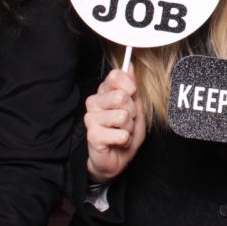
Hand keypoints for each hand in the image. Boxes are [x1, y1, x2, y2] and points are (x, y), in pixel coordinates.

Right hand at [85, 68, 146, 182]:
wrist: (117, 159)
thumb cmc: (125, 132)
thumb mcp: (135, 107)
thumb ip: (132, 87)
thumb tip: (130, 66)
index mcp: (104, 92)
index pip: (116, 75)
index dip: (130, 86)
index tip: (132, 96)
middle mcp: (94, 102)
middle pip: (121, 96)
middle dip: (132, 111)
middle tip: (127, 120)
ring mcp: (91, 118)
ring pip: (123, 116)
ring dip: (129, 127)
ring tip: (122, 131)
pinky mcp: (93, 135)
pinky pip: (120, 133)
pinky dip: (125, 139)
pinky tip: (118, 141)